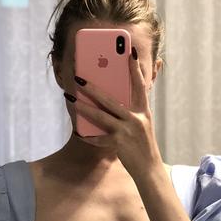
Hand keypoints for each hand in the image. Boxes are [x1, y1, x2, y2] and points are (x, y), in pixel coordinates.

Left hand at [71, 47, 162, 179]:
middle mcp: (136, 118)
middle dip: (93, 88)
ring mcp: (127, 130)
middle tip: (79, 78)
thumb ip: (132, 111)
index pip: (140, 85)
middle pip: (110, 100)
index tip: (130, 53)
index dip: (135, 69)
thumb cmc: (143, 145)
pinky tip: (78, 133)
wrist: (149, 168)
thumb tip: (116, 100)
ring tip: (71, 99)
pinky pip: (99, 138)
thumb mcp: (142, 124)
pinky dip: (88, 137)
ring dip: (84, 107)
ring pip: (101, 116)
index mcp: (143, 111)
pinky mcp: (119, 143)